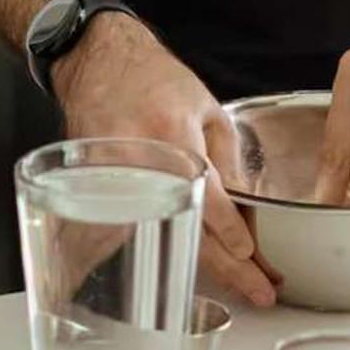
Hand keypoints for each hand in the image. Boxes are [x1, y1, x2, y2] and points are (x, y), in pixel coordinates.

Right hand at [57, 15, 278, 306]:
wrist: (96, 59)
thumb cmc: (152, 78)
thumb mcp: (205, 106)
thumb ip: (227, 155)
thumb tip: (246, 204)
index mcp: (175, 135)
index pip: (211, 199)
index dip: (234, 235)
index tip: (253, 259)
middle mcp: (142, 160)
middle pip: (189, 228)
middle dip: (227, 267)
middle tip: (258, 290)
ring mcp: (112, 175)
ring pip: (158, 234)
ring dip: (196, 264)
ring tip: (231, 286)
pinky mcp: (91, 184)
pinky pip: (126, 225)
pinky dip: (150, 248)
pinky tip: (172, 270)